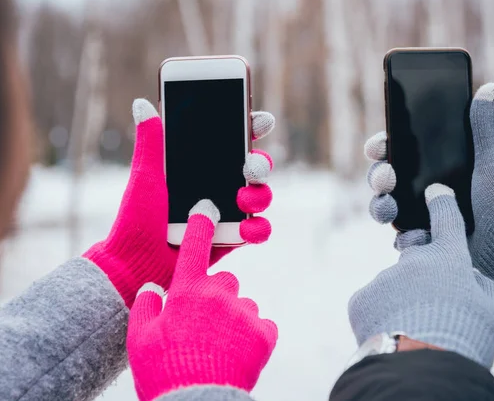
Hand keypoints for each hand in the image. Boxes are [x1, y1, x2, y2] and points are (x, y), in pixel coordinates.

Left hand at [84, 99, 274, 306]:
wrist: (135, 261)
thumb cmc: (138, 217)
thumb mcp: (146, 175)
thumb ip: (151, 142)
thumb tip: (141, 103)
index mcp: (203, 167)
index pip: (234, 142)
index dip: (251, 128)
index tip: (259, 121)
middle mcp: (220, 186)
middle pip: (255, 168)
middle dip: (261, 163)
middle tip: (250, 166)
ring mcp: (229, 212)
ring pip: (261, 196)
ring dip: (261, 194)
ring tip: (243, 198)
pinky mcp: (232, 238)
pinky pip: (256, 231)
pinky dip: (258, 229)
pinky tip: (247, 227)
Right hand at [127, 200, 276, 400]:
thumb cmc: (164, 372)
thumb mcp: (139, 340)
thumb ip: (145, 307)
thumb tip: (151, 288)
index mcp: (187, 292)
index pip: (195, 248)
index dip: (200, 226)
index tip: (206, 210)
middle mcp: (219, 295)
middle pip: (223, 281)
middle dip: (214, 297)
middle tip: (202, 325)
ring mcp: (244, 313)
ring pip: (241, 304)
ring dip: (232, 318)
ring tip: (218, 346)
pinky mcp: (264, 333)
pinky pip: (260, 324)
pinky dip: (251, 334)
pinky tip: (236, 353)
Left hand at [350, 184, 493, 368]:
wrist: (422, 368)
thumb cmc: (465, 338)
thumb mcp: (491, 311)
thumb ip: (480, 285)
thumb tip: (469, 276)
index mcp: (449, 258)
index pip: (447, 219)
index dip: (442, 204)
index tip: (436, 194)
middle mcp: (414, 259)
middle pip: (416, 257)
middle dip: (422, 275)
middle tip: (431, 305)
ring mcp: (385, 277)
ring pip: (394, 284)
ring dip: (402, 301)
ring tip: (414, 329)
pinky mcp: (362, 297)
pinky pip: (374, 302)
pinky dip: (382, 315)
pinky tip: (393, 332)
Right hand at [365, 83, 493, 315]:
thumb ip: (486, 129)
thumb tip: (490, 87)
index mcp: (441, 169)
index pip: (403, 151)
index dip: (384, 146)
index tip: (378, 146)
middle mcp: (428, 192)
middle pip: (386, 179)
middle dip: (377, 176)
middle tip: (385, 178)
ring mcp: (424, 219)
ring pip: (385, 208)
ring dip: (379, 206)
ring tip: (389, 209)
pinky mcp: (425, 247)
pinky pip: (401, 240)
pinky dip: (404, 238)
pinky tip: (417, 238)